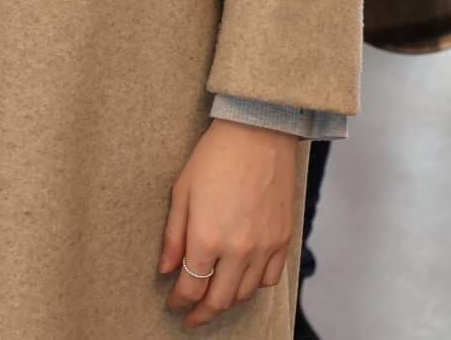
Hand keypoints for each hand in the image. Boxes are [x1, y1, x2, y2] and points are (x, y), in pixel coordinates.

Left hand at [159, 118, 297, 328]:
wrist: (257, 134)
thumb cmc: (214, 158)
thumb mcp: (181, 193)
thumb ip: (173, 237)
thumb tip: (166, 269)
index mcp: (206, 239)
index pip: (191, 288)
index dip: (179, 302)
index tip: (173, 303)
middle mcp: (238, 250)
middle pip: (219, 300)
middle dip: (202, 313)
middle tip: (191, 316)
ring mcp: (264, 247)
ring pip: (246, 294)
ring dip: (227, 301)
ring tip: (214, 298)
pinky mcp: (283, 239)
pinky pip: (270, 279)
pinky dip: (254, 286)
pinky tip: (242, 281)